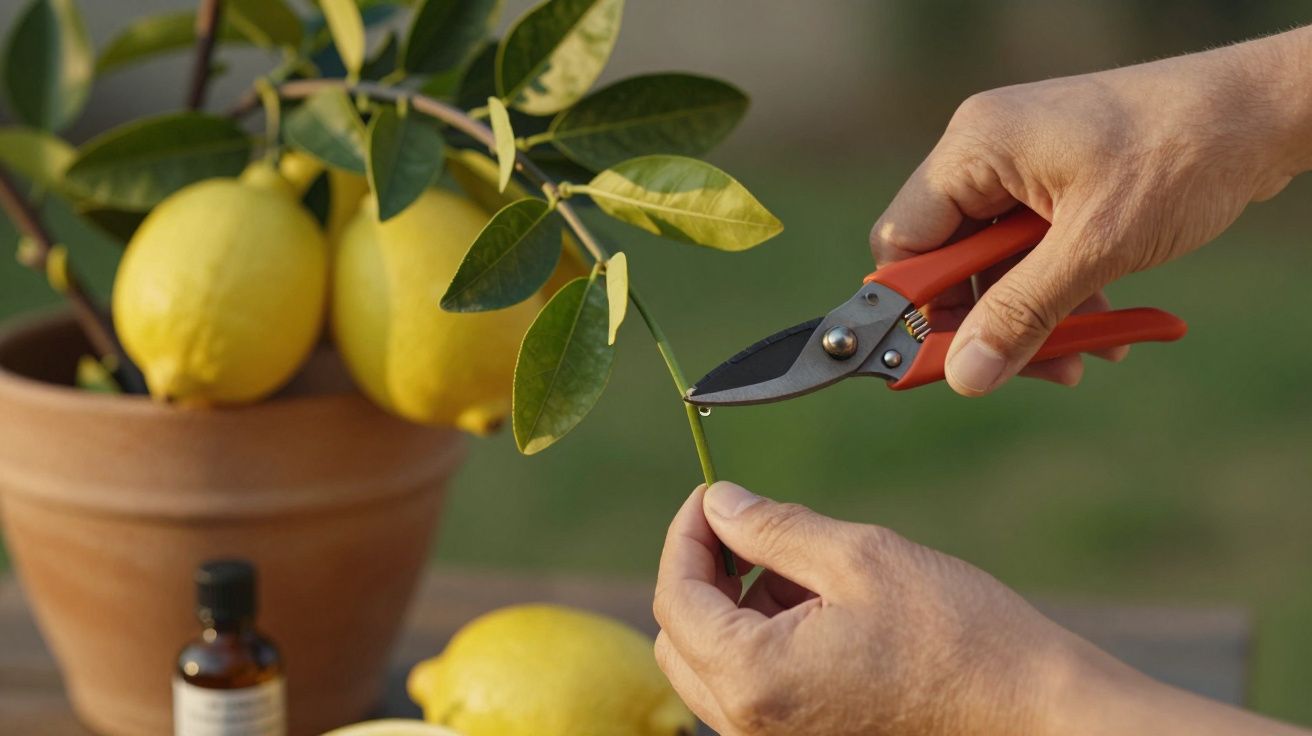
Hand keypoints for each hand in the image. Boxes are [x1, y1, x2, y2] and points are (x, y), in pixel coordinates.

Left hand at [654, 482, 1309, 734]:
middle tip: (745, 523)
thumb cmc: (957, 636)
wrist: (1030, 711)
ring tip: (794, 564)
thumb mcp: (858, 557)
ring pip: (710, 664)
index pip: (676, 596)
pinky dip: (759, 638)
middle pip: (680, 635)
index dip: (686, 533)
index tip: (712, 493)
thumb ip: (772, 528)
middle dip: (702, 570)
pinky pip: (749, 687)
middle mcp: (749, 725)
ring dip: (732, 605)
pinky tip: (813, 604)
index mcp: (753, 678)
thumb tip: (718, 502)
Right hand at [870, 27, 1311, 395]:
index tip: (938, 361)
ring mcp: (1023, 168)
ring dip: (1034, 316)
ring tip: (1083, 356)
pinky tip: (1107, 327)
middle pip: (950, 260)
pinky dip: (1061, 292)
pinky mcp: (1057, 184)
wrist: (1266, 114)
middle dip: (989, 320)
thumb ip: (1022, 313)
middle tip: (1021, 369)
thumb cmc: (1184, 154)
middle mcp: (988, 152)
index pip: (903, 241)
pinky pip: (1033, 252)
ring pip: (996, 265)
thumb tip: (965, 376)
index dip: (916, 307)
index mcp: (976, 148)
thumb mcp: (1097, 247)